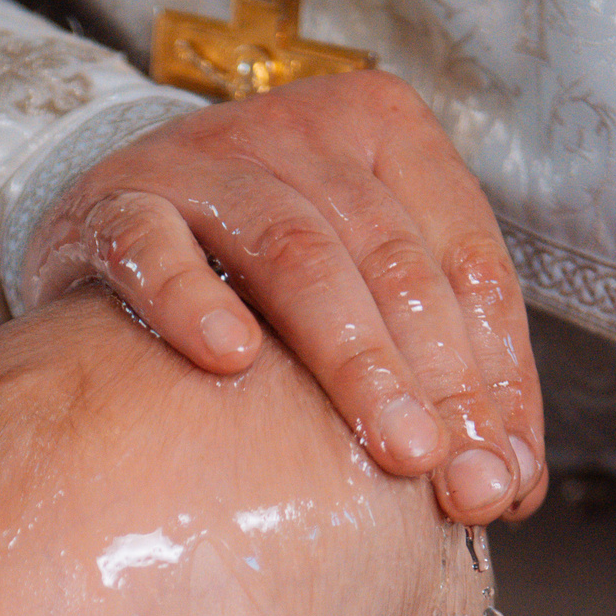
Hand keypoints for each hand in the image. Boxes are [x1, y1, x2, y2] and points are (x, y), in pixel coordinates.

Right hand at [20, 70, 544, 527]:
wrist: (106, 221)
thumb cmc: (254, 273)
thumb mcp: (359, 291)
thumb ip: (435, 366)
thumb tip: (509, 482)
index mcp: (387, 136)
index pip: (469, 259)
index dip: (498, 373)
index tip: (507, 475)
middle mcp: (303, 133)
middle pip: (393, 260)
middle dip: (441, 381)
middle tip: (462, 481)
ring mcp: (207, 161)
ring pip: (298, 253)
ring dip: (356, 358)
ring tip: (398, 450)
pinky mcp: (117, 201)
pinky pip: (155, 249)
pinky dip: (193, 301)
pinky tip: (230, 360)